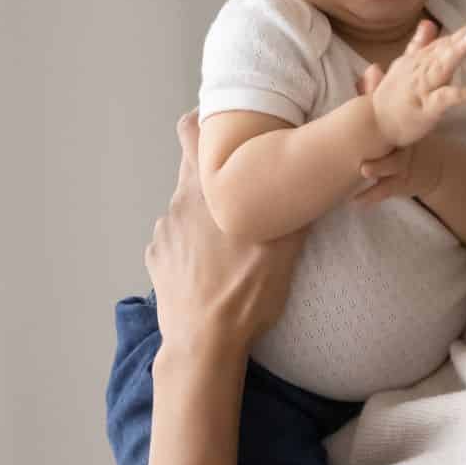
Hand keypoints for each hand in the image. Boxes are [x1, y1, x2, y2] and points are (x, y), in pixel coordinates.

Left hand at [145, 111, 306, 352]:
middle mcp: (178, 203)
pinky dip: (192, 246)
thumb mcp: (284, 247)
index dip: (205, 122)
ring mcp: (163, 233)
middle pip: (193, 169)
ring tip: (230, 243)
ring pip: (186, 208)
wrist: (203, 342)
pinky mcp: (157, 259)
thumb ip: (290, 205)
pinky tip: (211, 268)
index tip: (225, 127)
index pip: (191, 131)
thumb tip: (308, 176)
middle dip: (215, 174)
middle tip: (242, 189)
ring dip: (206, 215)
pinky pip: (176, 240)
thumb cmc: (245, 293)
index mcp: (206, 190)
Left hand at [353, 63, 444, 203]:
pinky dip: (371, 197)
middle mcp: (404, 149)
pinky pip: (385, 191)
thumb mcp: (402, 116)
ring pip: (390, 170)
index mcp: (403, 130)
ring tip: (363, 171)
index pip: (394, 122)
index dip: (386, 116)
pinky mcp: (400, 184)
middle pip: (393, 151)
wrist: (432, 166)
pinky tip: (356, 202)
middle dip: (380, 155)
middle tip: (364, 161)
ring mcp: (402, 168)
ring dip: (377, 171)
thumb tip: (372, 66)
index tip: (369, 106)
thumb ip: (382, 92)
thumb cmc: (408, 136)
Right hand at [369, 14, 465, 148]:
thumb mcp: (403, 67)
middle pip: (447, 47)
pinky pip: (443, 100)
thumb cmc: (389, 99)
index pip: (446, 41)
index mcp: (418, 60)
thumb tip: (428, 23)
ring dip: (458, 51)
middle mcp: (419, 68)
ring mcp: (421, 88)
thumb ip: (418, 45)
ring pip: (442, 66)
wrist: (370, 126)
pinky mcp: (424, 109)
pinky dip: (459, 95)